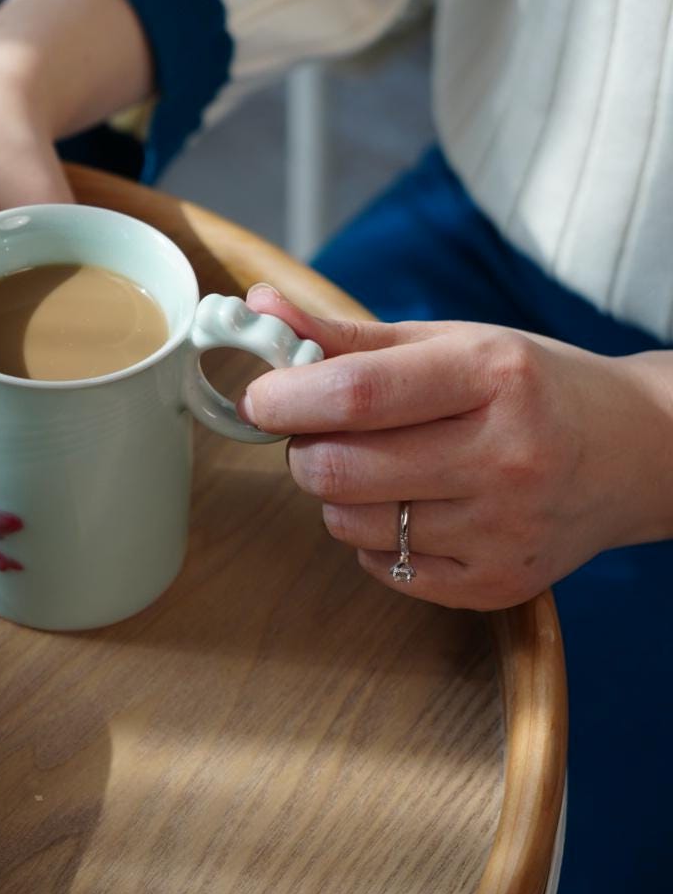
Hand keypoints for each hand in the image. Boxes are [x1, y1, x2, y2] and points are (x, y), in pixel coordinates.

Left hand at [240, 284, 672, 608]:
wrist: (634, 454)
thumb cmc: (533, 386)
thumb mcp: (452, 341)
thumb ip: (348, 334)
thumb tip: (259, 309)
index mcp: (493, 376)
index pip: (357, 393)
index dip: (286, 397)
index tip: (261, 397)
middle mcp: (505, 457)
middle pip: (337, 469)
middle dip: (303, 448)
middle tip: (322, 431)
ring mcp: (502, 531)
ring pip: (347, 523)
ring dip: (337, 493)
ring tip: (380, 466)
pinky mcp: (495, 584)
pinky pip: (381, 566)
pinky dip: (374, 536)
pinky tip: (416, 507)